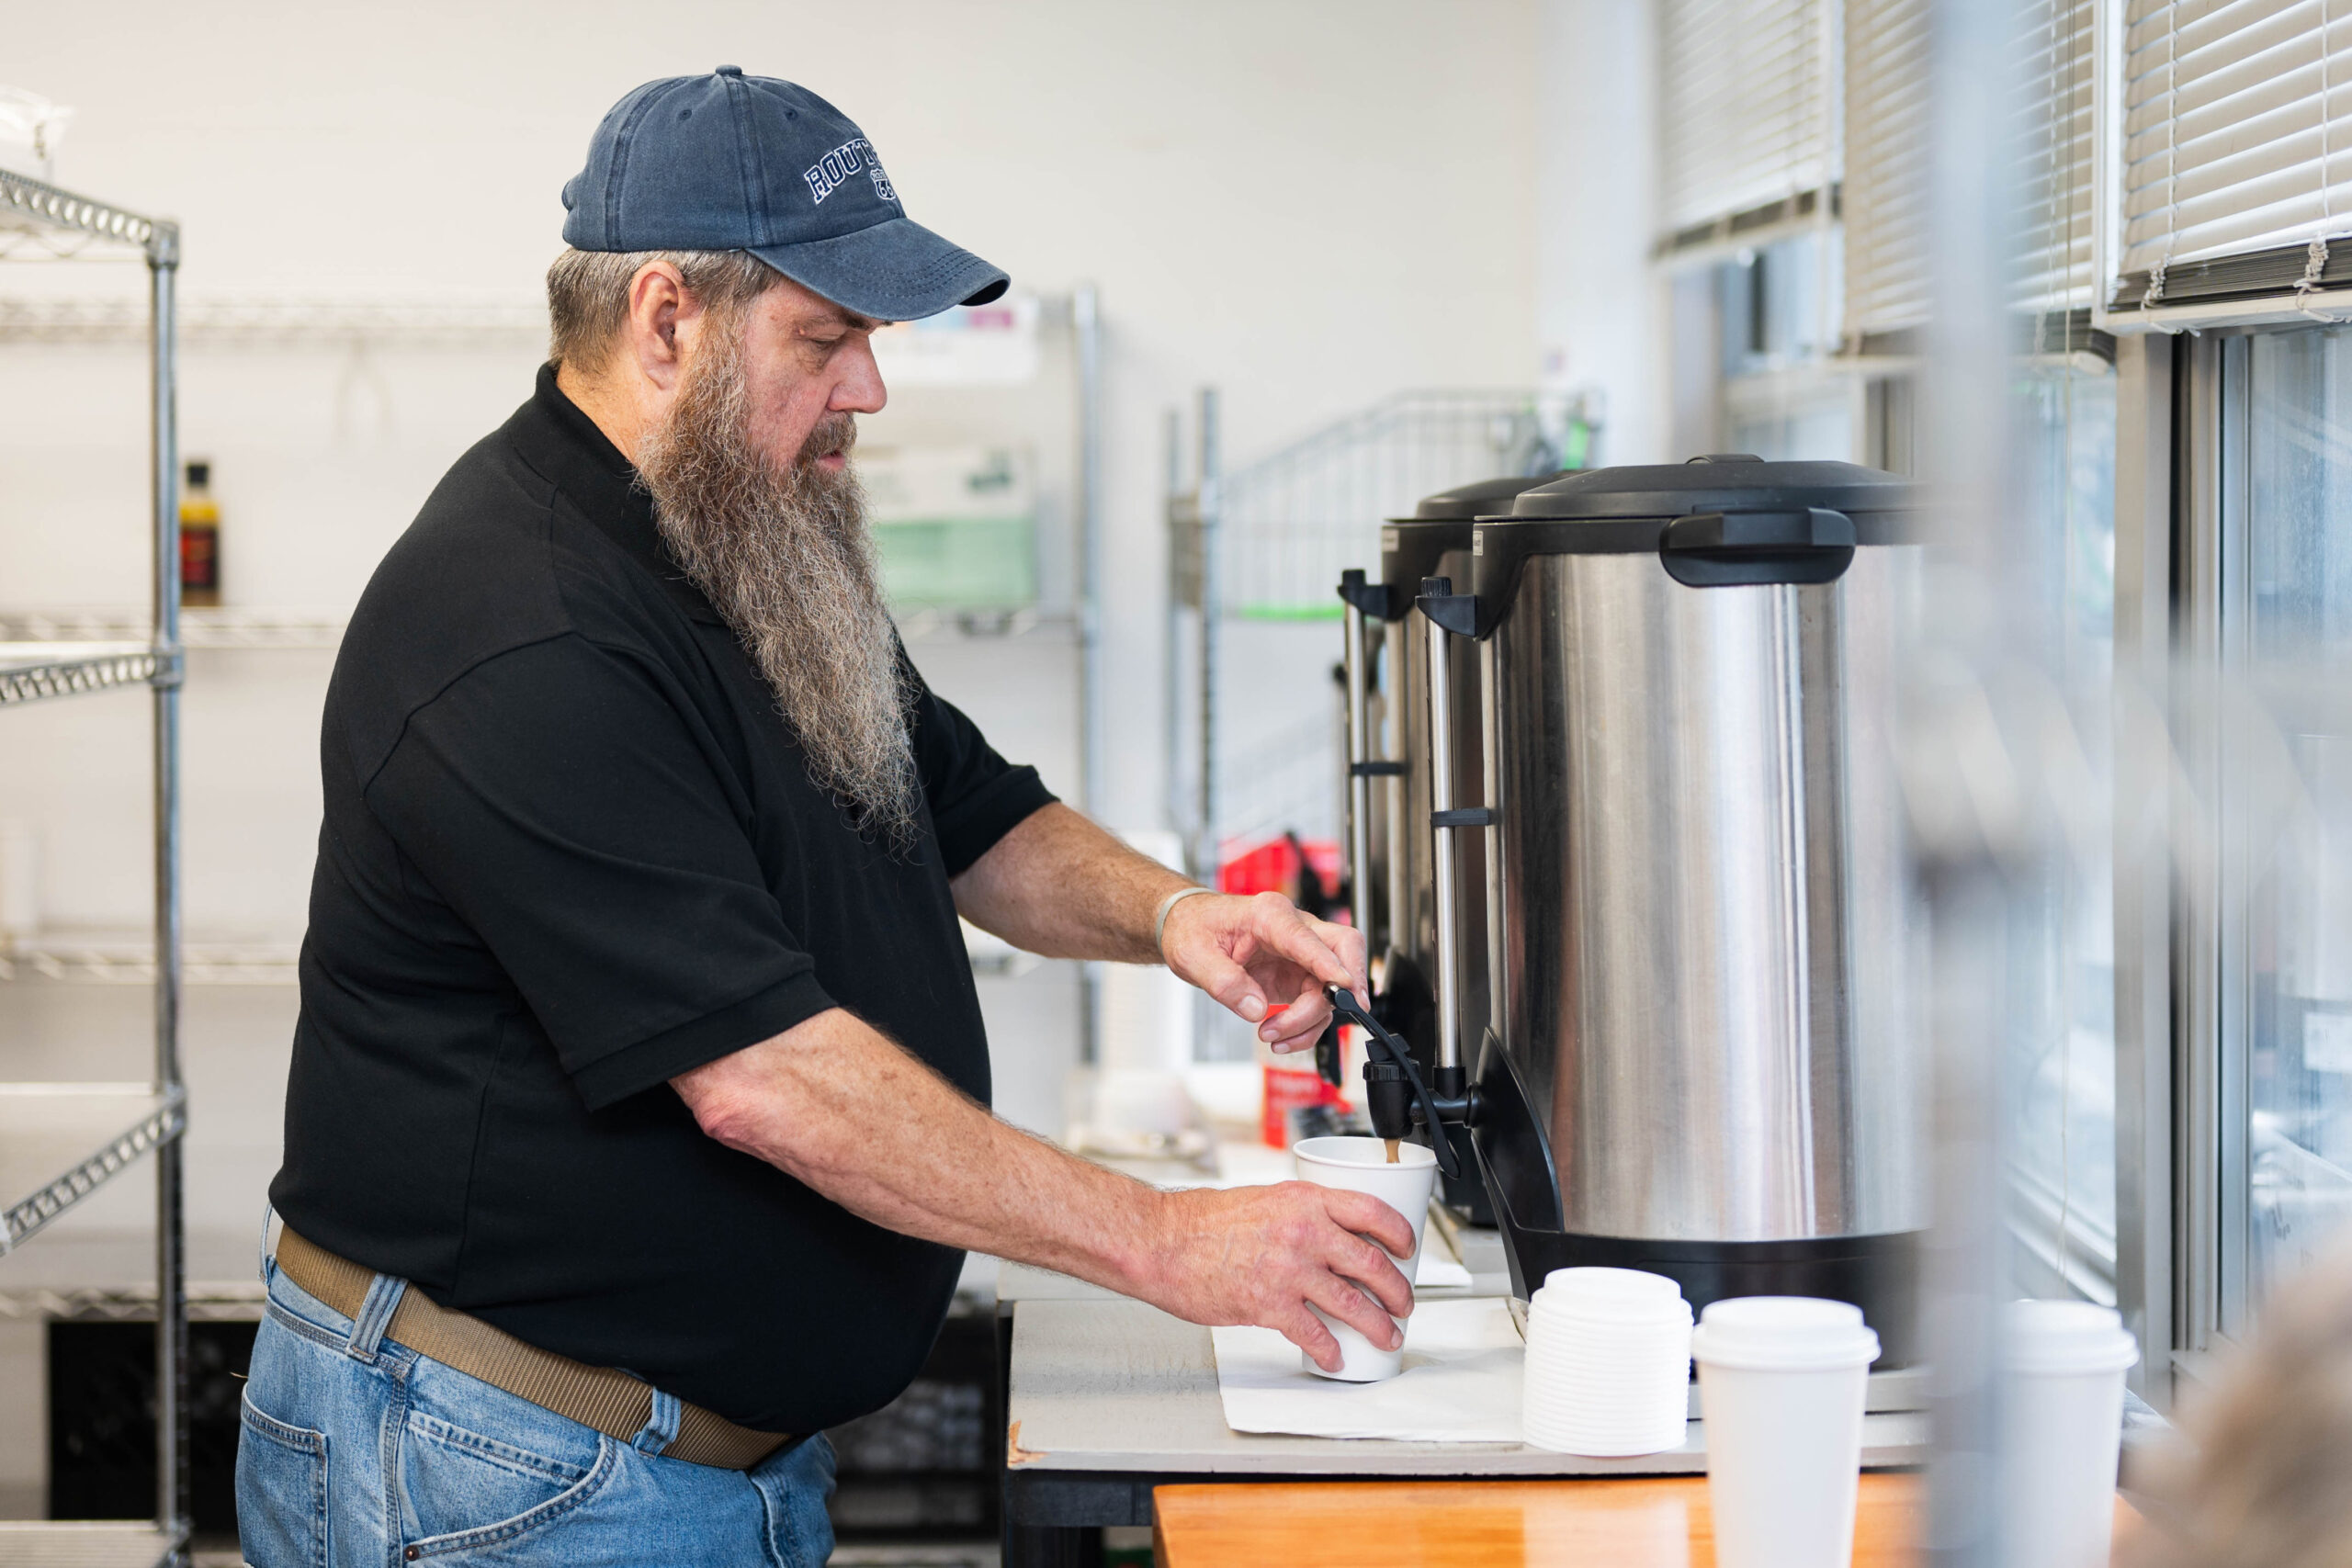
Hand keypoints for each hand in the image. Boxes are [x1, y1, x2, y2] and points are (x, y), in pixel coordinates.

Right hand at [1136, 1182, 1416, 1372]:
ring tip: (1387, 1335)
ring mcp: (1289, 1271)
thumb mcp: (1264, 1200)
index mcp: (1305, 1200)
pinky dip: (1330, 1351)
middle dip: (1398, 1290)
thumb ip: (1300, 1215)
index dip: (1400, 1233)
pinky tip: (1335, 1358)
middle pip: (1371, 1264)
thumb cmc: (1202, 1222)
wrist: (1164, 1243)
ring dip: (1377, 1325)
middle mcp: (1304, 1233)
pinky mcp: (1270, 1306)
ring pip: (1353, 1304)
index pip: (1372, 1211)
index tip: (1408, 1248)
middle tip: (1404, 1303)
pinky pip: (1314, 1335)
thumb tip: (1329, 1234)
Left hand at [1159, 891, 1367, 1051]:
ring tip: (1273, 1036)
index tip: (1346, 993)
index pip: (1311, 940)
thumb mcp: (1194, 956)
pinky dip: (1305, 1026)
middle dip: (1349, 985)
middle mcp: (1293, 930)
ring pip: (1331, 987)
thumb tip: (1256, 1009)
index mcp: (1269, 915)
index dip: (1332, 967)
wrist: (1187, 927)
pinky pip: (1317, 1002)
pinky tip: (1280, 1037)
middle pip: (1343, 950)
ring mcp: (1299, 954)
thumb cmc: (1193, 929)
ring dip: (1311, 1020)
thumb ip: (1225, 983)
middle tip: (1346, 1013)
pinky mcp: (1297, 975)